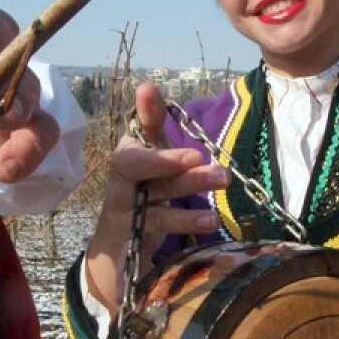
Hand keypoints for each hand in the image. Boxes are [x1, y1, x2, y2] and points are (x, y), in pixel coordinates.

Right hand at [84, 84, 229, 314]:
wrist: (117, 252)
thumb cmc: (143, 198)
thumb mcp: (153, 162)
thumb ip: (153, 127)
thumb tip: (148, 86)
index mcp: (129, 158)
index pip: (136, 132)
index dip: (144, 113)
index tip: (148, 91)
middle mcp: (120, 182)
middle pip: (135, 165)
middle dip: (164, 160)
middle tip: (198, 156)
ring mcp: (123, 213)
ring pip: (152, 198)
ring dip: (186, 188)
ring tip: (221, 180)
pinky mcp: (131, 240)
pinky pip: (156, 229)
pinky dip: (185, 222)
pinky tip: (211, 219)